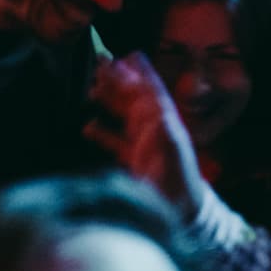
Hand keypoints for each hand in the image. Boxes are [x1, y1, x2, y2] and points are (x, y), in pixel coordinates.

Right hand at [85, 53, 207, 221]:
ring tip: (92, 88)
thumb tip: (156, 109)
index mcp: (165, 123)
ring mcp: (145, 145)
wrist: (182, 214)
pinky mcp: (136, 162)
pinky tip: (88, 126)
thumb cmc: (180, 184)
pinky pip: (116, 142)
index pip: (152, 91)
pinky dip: (103, 133)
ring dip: (111, 101)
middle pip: (135, 99)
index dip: (142, 73)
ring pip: (125, 116)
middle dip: (120, 82)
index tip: (130, 55)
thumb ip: (163, 129)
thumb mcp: (173, 153)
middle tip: (102, 64)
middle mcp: (155, 130)